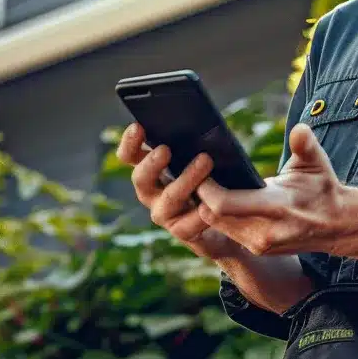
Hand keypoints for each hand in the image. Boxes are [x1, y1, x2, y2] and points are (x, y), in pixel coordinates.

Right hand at [118, 123, 249, 261]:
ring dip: (186, 180)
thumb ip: (196, 145)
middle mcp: (151, 192)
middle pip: (140, 178)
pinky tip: (211, 204)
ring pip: (169, 199)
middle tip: (165, 150)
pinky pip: (189, 224)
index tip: (138, 127)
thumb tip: (204, 126)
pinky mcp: (182, 232)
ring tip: (205, 160)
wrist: (227, 221)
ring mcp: (164, 214)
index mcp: (151, 169)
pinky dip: (201, 213)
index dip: (130, 143)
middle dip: (152, 164)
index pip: (131, 156)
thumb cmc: (212, 179)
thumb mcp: (203, 157)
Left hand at [196, 123, 347, 256]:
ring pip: (214, 225)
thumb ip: (306, 145)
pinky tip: (216, 199)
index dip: (205, 188)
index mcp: (276, 206)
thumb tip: (299, 130)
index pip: (223, 204)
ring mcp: (259, 244)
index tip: (200, 168)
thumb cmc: (322, 188)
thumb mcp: (317, 163)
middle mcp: (264, 231)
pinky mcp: (257, 250)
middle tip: (193, 173)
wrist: (337, 225)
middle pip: (211, 216)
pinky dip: (217, 216)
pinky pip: (225, 231)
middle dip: (200, 195)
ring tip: (201, 184)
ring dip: (205, 206)